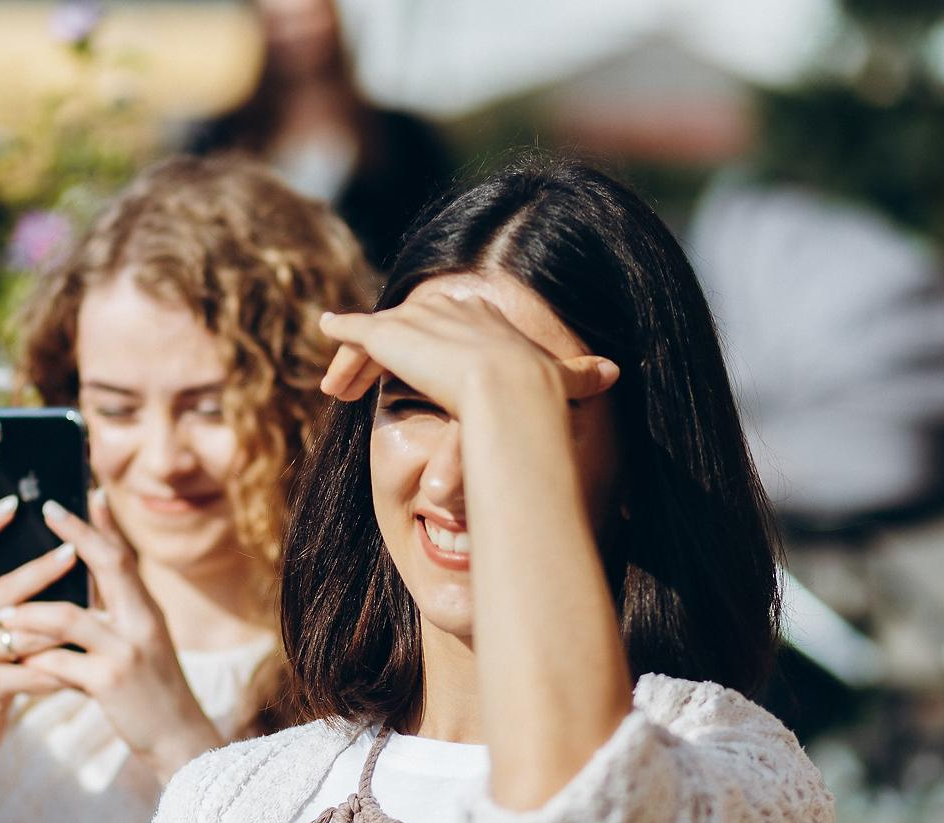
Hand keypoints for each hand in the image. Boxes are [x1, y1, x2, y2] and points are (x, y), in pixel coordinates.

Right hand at [0, 495, 69, 762]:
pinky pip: (33, 672)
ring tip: (97, 612)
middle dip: (40, 570)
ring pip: (24, 632)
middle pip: (2, 589)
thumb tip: (59, 544)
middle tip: (73, 552)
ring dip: (62, 624)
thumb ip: (12, 593)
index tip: (15, 502)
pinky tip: (89, 665)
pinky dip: (64, 668)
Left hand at [1, 491, 219, 778]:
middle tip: (46, 510)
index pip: (123, 557)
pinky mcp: (110, 683)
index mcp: (147, 612)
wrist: (178, 738)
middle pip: (110, 565)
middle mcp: (143, 624)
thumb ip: (118, 606)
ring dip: (30, 613)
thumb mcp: (142, 640)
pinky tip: (18, 663)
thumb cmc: (151, 686)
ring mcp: (127, 652)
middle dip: (75, 535)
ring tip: (2, 615)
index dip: (100, 525)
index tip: (80, 495)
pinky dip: (36, 659)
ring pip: (69, 618)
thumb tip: (94, 566)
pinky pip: (59, 662)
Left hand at [318, 293, 616, 420]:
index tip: (422, 371)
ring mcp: (419, 318)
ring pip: (380, 334)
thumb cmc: (538, 393)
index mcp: (485, 317)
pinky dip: (341, 334)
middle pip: (410, 327)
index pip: (449, 326)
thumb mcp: (563, 381)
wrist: (510, 391)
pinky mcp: (390, 333)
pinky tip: (327, 333)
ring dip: (356, 360)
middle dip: (389, 353)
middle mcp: (450, 308)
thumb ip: (581, 375)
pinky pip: (359, 331)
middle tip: (364, 388)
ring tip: (338, 389)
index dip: (432, 348)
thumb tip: (615, 373)